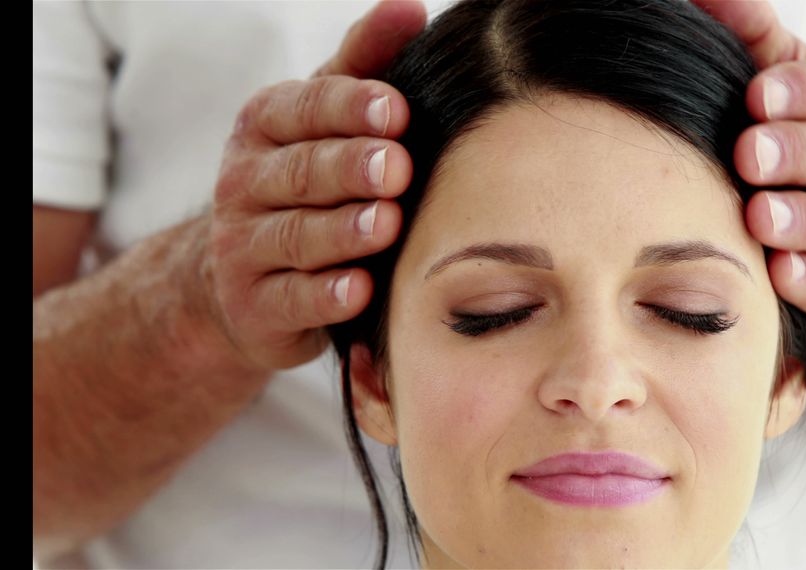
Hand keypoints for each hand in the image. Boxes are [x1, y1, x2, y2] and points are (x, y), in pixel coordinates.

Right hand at [201, 1, 426, 370]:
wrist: (240, 282)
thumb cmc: (303, 186)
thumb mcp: (324, 120)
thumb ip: (364, 65)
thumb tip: (410, 8)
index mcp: (264, 128)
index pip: (303, 108)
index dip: (348, 108)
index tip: (395, 109)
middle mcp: (244, 183)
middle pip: (300, 172)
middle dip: (349, 168)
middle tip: (395, 166)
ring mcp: (244, 248)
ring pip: (295, 236)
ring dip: (341, 231)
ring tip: (385, 224)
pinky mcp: (255, 307)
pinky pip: (291, 300)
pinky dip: (325, 297)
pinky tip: (359, 290)